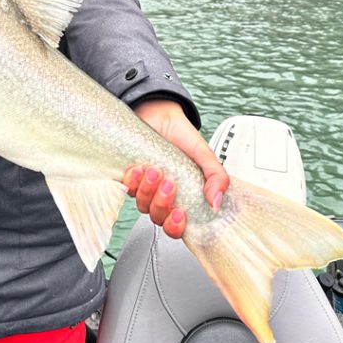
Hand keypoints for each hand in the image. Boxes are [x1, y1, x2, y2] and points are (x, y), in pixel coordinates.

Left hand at [122, 99, 229, 238]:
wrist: (159, 114)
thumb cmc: (181, 137)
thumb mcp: (204, 155)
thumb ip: (216, 177)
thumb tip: (216, 202)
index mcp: (183, 197)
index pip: (177, 226)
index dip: (177, 228)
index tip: (181, 214)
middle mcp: (162, 196)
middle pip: (158, 218)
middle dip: (162, 204)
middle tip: (169, 183)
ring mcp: (145, 188)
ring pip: (142, 205)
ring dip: (148, 190)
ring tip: (155, 170)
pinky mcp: (129, 177)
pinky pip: (126, 189)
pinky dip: (132, 181)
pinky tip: (138, 168)